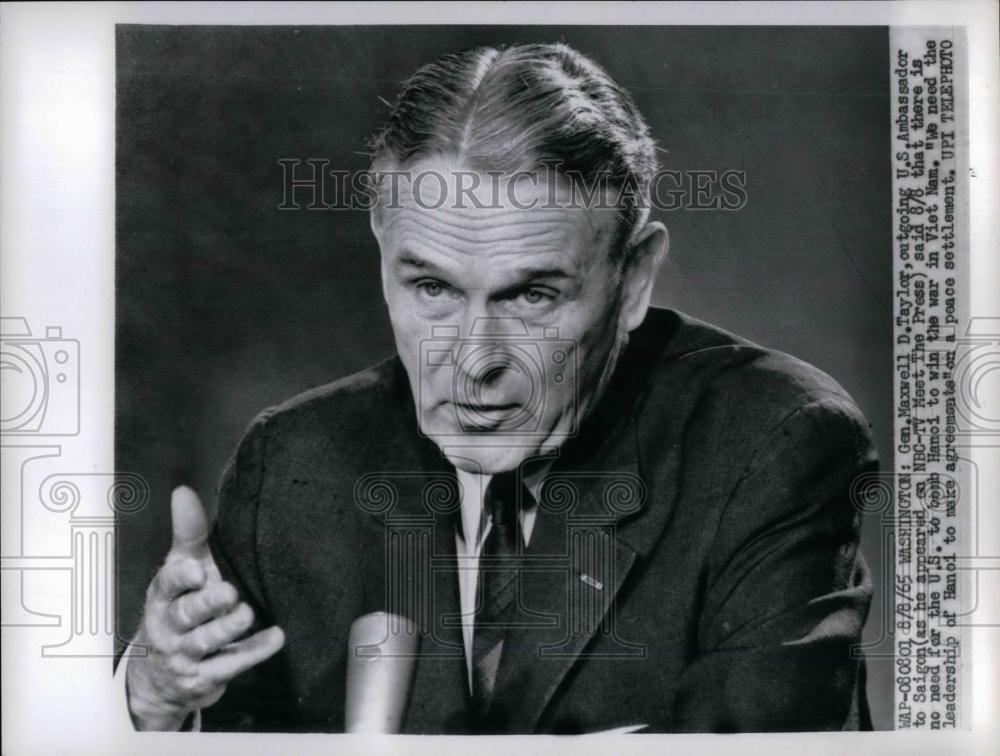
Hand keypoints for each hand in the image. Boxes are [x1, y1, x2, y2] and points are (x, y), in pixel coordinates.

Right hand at [126, 486, 284, 730]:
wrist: (159, 678)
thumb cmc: (179, 608)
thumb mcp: (181, 572)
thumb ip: (187, 534)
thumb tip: (183, 491)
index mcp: (161, 598)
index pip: (165, 586)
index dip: (179, 579)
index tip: (196, 570)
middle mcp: (168, 628)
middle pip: (185, 615)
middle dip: (206, 604)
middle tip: (228, 592)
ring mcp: (184, 656)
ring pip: (205, 643)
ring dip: (227, 628)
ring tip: (247, 613)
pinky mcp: (203, 679)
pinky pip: (230, 665)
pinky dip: (254, 652)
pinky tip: (276, 637)